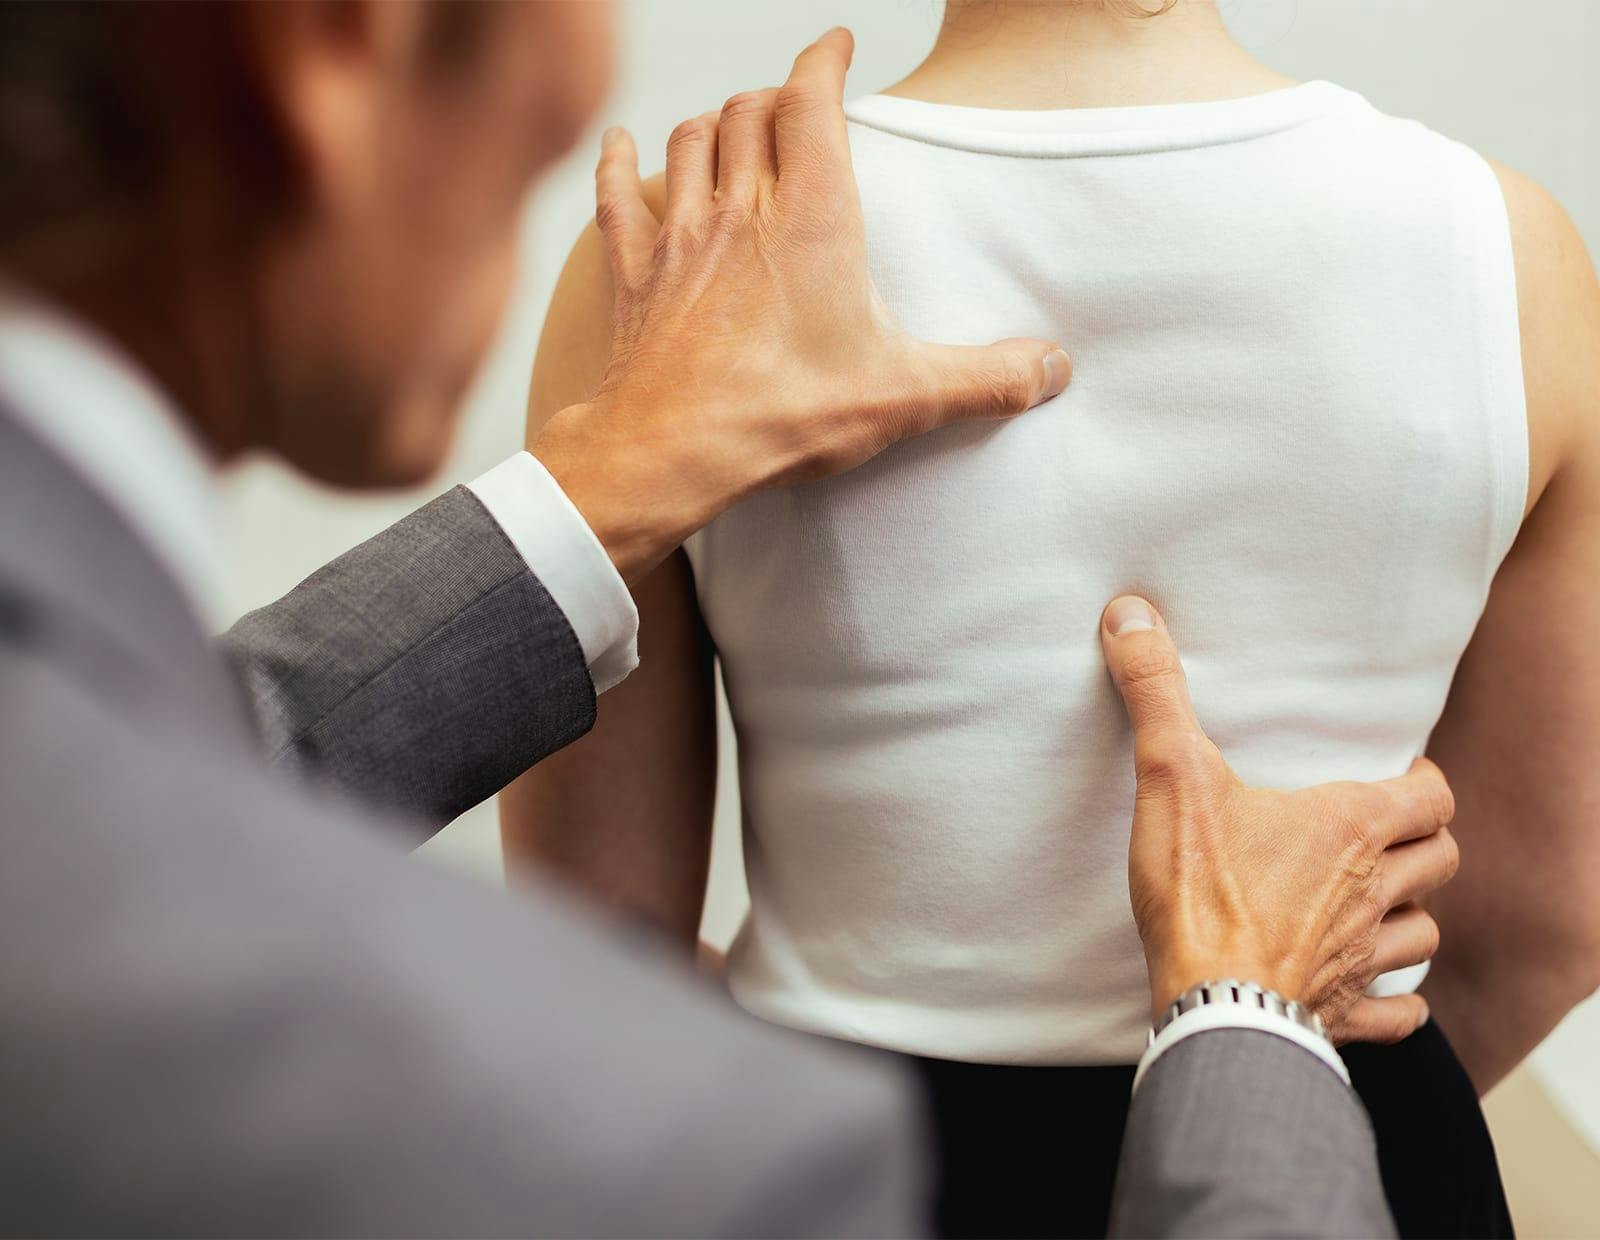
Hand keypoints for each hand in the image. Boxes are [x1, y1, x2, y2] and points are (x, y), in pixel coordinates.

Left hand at [532, 28, 1070, 583]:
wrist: (669, 451)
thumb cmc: (780, 415)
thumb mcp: (903, 398)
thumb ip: (986, 379)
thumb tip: (1052, 369)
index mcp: (811, 216)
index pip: (811, 100)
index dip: (823, 62)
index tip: (836, 47)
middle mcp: (741, 208)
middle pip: (748, 111)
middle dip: (775, 96)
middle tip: (797, 105)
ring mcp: (681, 238)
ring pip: (690, 141)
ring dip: (714, 123)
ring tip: (733, 127)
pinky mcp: (637, 276)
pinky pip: (620, 197)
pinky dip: (621, 164)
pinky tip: (622, 146)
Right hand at [1100, 595, 1460, 1044]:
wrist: (1211, 1002)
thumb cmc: (1202, 891)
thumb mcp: (1171, 775)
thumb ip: (1155, 692)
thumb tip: (1131, 614)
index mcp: (1349, 829)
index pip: (1430, 796)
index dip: (1424, 784)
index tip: (1402, 776)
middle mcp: (1373, 891)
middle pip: (1441, 860)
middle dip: (1425, 844)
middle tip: (1390, 834)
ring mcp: (1363, 958)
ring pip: (1424, 934)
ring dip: (1411, 918)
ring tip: (1379, 907)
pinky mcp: (1343, 1012)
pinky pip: (1396, 1014)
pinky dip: (1395, 1004)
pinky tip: (1376, 995)